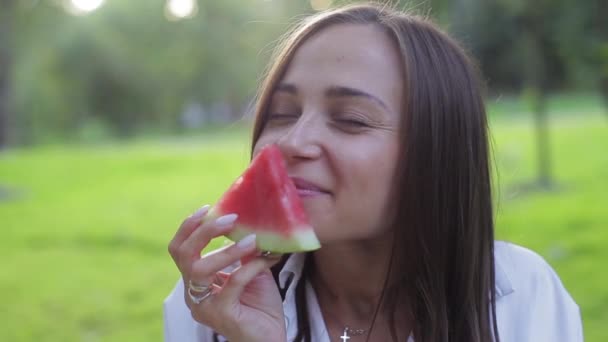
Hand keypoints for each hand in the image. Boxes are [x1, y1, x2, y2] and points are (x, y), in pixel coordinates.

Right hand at [168, 205, 286, 341]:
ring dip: (227, 250)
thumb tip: (247, 220)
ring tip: (252, 239)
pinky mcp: (220, 314)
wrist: (271, 338)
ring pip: (200, 269)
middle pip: (183, 255)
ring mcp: (204, 305)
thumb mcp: (250, 270)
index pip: (179, 249)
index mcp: (196, 281)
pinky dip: (251, 267)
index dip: (189, 227)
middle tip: (230, 219)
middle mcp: (193, 293)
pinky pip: (233, 282)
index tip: (207, 207)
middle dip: (204, 231)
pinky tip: (268, 260)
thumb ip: (243, 251)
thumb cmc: (260, 306)